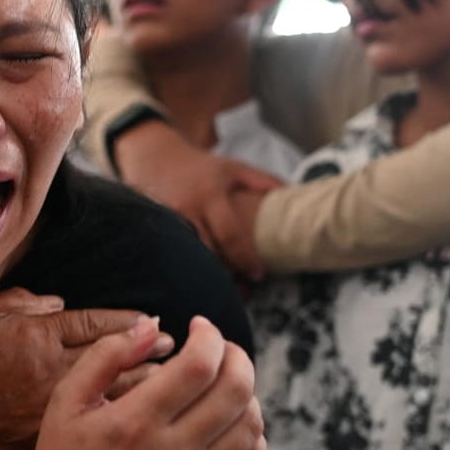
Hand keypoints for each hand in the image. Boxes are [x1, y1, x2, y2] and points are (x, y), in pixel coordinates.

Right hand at [0, 289, 163, 449]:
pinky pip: (96, 430)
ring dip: (149, 389)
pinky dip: (125, 424)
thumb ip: (20, 303)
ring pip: (114, 397)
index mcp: (38, 335)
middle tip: (180, 351)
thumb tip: (58, 304)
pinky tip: (147, 424)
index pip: (96, 326)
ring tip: (178, 385)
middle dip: (152, 354)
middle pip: (116, 361)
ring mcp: (52, 407)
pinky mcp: (44, 436)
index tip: (155, 322)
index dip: (129, 323)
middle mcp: (53, 371)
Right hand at [17, 315, 265, 449]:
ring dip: (246, 392)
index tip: (198, 326)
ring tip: (223, 383)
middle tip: (219, 348)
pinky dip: (254, 435)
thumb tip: (152, 326)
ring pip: (251, 424)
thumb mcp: (66, 399)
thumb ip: (107, 355)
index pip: (200, 366)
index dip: (209, 336)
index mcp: (134, 424)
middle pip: (236, 390)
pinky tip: (230, 421)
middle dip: (236, 355)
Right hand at [116, 121, 284, 280]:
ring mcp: (169, 222)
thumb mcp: (234, 168)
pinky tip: (203, 278)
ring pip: (192, 259)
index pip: (230, 236)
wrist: (156, 158)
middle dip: (228, 275)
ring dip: (210, 275)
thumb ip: (263, 181)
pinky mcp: (159, 230)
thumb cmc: (202, 168)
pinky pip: (177, 256)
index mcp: (211, 196)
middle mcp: (188, 211)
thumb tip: (293, 194)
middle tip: (245, 291)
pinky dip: (192, 268)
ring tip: (228, 290)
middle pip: (210, 253)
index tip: (259, 275)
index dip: (246, 259)